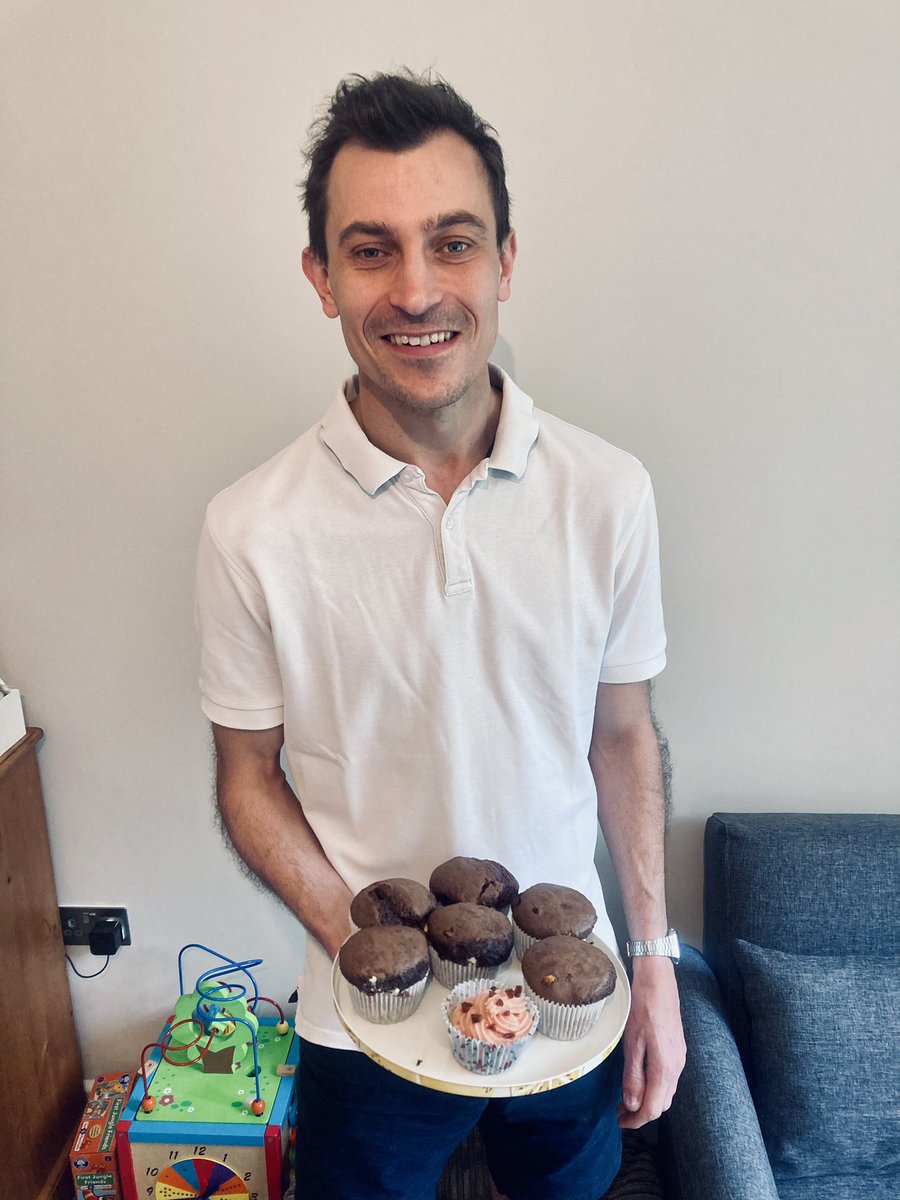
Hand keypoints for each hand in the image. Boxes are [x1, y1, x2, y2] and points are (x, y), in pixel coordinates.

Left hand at [617, 957, 685, 1128]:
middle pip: (662, 1104)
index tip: (620, 1122)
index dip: (636, 1120)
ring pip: (666, 1092)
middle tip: (619, 1112)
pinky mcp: (678, 1050)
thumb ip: (633, 1075)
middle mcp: (677, 1067)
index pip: (653, 1108)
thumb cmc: (642, 1007)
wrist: (658, 980)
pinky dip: (654, 1088)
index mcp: (664, 1067)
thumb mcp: (632, 1042)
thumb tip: (632, 1104)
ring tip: (626, 1100)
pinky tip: (640, 1081)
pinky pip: (667, 1079)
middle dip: (640, 1113)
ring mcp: (679, 1058)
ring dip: (647, 1101)